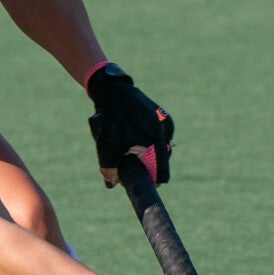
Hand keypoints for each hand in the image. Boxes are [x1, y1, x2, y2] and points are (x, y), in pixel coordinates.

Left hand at [87, 63, 172, 186]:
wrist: (114, 91)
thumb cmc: (111, 117)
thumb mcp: (106, 143)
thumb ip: (109, 165)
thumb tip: (112, 183)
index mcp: (156, 139)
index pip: (161, 172)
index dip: (150, 181)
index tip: (140, 183)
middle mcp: (165, 132)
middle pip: (160, 162)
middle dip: (145, 166)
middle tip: (127, 162)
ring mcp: (166, 125)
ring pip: (159, 151)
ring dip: (146, 154)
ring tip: (128, 146)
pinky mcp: (164, 119)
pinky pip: (158, 139)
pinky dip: (147, 143)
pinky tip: (134, 137)